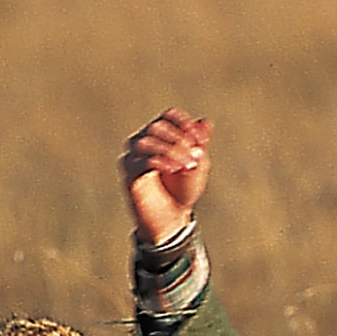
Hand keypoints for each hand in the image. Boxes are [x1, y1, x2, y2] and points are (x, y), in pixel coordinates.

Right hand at [120, 108, 211, 245]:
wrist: (172, 219)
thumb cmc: (183, 189)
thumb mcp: (197, 165)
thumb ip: (200, 145)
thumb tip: (206, 122)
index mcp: (160, 135)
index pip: (168, 116)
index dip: (184, 123)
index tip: (201, 138)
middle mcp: (143, 141)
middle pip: (156, 127)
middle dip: (179, 140)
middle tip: (196, 156)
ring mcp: (133, 157)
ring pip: (145, 142)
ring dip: (170, 151)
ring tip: (187, 165)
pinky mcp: (129, 175)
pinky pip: (140, 162)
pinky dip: (158, 162)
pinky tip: (174, 170)